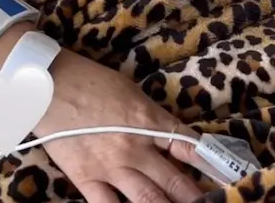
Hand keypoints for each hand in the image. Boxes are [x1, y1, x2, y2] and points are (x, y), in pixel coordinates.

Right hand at [35, 49, 206, 202]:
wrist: (49, 86)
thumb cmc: (93, 82)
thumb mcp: (134, 94)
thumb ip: (153, 120)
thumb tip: (171, 138)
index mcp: (151, 121)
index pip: (189, 147)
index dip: (210, 165)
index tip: (225, 177)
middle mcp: (136, 148)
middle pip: (173, 180)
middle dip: (193, 196)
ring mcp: (110, 166)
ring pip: (146, 198)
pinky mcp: (85, 178)